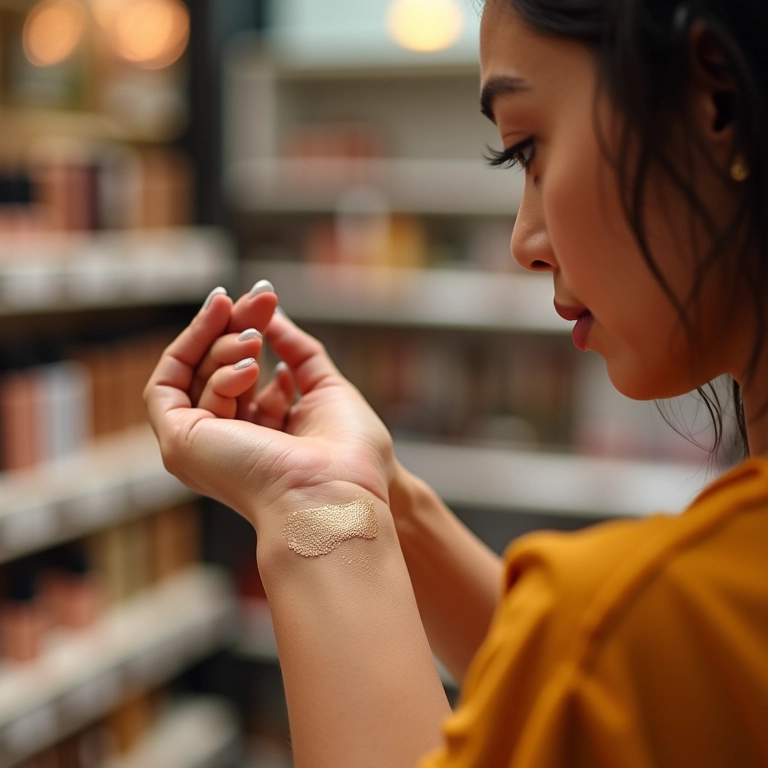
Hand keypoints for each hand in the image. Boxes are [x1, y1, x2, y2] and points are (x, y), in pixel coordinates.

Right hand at [144, 285, 395, 529]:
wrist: (336, 493)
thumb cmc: (346, 456)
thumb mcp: (326, 388)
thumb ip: (297, 351)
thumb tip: (273, 314)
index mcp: (261, 434)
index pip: (242, 372)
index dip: (249, 329)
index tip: (264, 296)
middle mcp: (227, 441)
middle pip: (216, 366)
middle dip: (236, 325)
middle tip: (260, 296)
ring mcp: (202, 445)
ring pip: (193, 373)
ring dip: (225, 345)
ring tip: (256, 342)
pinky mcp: (180, 443)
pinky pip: (170, 390)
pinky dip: (205, 366)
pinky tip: (248, 365)